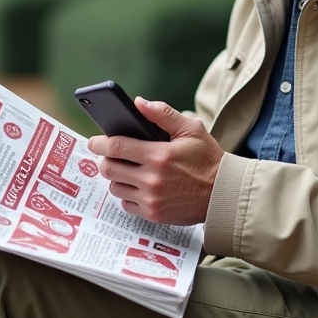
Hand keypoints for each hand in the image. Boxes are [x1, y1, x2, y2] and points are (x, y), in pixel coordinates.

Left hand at [87, 98, 223, 225]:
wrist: (223, 195)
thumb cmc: (208, 160)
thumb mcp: (191, 130)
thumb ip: (163, 114)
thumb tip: (138, 103)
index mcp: (159, 155)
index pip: (116, 147)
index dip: (99, 143)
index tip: (94, 141)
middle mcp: (152, 179)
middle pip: (109, 169)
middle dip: (105, 159)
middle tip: (111, 155)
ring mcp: (151, 199)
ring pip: (115, 187)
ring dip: (116, 177)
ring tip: (126, 170)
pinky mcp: (154, 214)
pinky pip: (126, 204)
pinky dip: (127, 194)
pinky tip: (138, 186)